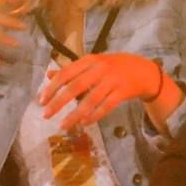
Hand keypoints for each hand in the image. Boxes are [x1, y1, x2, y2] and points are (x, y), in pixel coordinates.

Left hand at [40, 53, 163, 131]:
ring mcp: (112, 81)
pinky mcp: (122, 92)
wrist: (144, 71)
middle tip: (46, 115)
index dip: (52, 88)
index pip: (66, 74)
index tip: (41, 101)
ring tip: (63, 125)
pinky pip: (105, 107)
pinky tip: (84, 123)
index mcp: (89, 60)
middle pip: (75, 87)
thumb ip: (71, 70)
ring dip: (75, 114)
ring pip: (90, 100)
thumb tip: (49, 75)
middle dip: (59, 102)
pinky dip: (94, 116)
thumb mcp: (92, 64)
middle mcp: (100, 69)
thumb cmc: (114, 67)